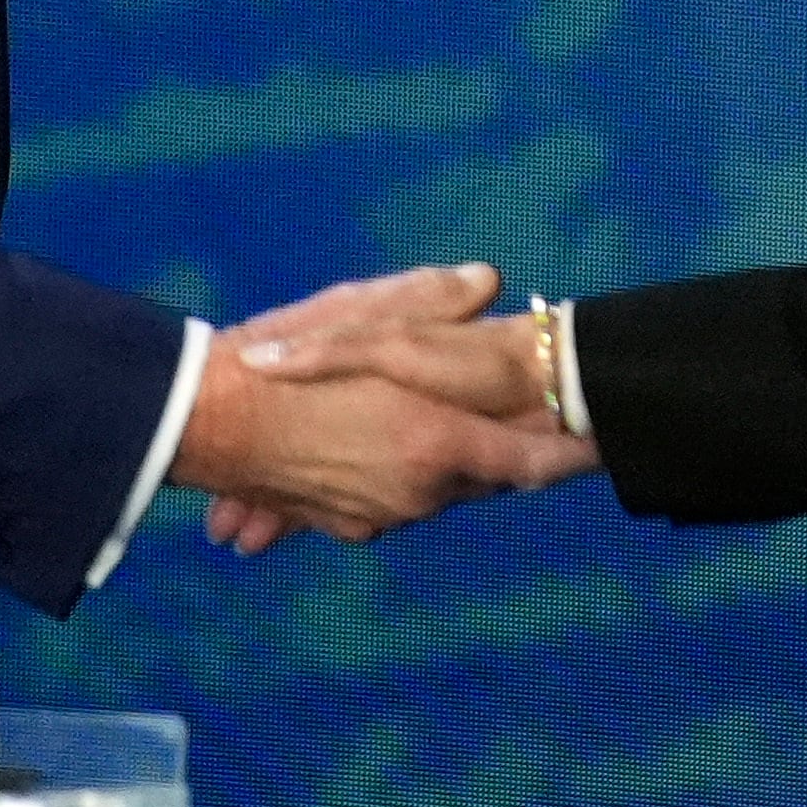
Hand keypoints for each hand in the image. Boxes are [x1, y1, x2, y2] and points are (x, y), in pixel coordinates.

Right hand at [166, 263, 588, 547]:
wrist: (205, 421)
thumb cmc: (286, 364)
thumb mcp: (362, 318)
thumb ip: (432, 302)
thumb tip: (487, 280)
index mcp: (437, 445)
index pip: (532, 464)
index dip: (571, 453)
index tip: (600, 443)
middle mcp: (418, 494)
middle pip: (486, 479)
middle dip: (501, 450)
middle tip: (515, 413)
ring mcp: (382, 516)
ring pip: (438, 493)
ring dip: (445, 465)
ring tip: (432, 424)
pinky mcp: (347, 526)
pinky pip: (392, 505)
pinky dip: (396, 481)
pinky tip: (376, 447)